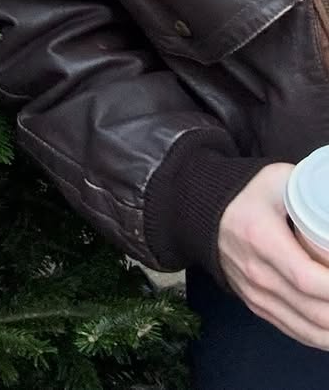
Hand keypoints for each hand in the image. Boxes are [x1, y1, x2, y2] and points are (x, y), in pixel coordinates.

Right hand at [218, 162, 328, 347]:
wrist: (200, 210)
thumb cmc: (246, 193)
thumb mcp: (278, 180)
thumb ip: (314, 190)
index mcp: (262, 240)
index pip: (309, 278)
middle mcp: (257, 274)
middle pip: (316, 312)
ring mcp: (256, 295)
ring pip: (310, 330)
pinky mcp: (256, 306)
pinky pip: (296, 332)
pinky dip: (322, 336)